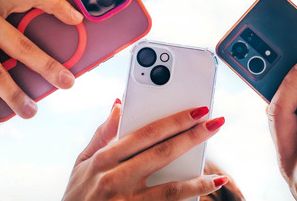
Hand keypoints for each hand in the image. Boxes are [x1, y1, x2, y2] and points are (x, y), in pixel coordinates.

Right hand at [63, 102, 227, 199]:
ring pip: (170, 189)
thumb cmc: (77, 195)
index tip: (196, 111)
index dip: (174, 120)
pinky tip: (205, 195)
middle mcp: (115, 179)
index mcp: (103, 159)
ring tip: (219, 175)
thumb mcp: (81, 163)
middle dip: (193, 137)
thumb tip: (120, 104)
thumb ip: (102, 133)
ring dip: (198, 180)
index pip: (146, 133)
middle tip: (216, 124)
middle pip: (162, 154)